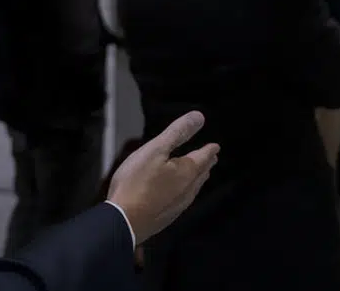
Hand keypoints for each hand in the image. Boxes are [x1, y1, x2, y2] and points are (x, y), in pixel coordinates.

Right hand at [107, 111, 218, 244]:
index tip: (216, 147)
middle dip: (206, 164)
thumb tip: (200, 117)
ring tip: (200, 173)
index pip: (203, 158)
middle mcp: (187, 190)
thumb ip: (177, 133)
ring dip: (198, 178)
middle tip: (211, 158)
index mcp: (187, 172)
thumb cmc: (137, 182)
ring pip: (193, 188)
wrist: (123, 221)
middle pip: (201, 174)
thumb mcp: (155, 150)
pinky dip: (187, 190)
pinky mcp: (167, 218)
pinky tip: (180, 194)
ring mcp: (178, 206)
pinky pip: (183, 200)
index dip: (210, 150)